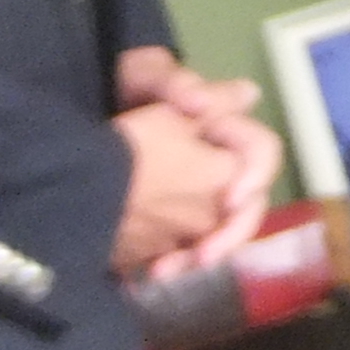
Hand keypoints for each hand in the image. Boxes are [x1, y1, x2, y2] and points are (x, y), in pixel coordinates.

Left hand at [117, 47, 284, 270]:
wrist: (87, 112)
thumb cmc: (129, 88)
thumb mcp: (149, 76)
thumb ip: (178, 85)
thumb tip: (209, 101)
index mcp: (225, 131)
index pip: (262, 151)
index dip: (256, 174)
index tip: (232, 197)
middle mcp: (223, 167)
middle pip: (247, 208)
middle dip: (228, 236)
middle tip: (202, 255)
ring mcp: (200, 198)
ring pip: (219, 235)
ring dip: (199, 256)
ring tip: (166, 270)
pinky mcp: (173, 221)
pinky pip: (185, 249)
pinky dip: (172, 264)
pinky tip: (146, 273)